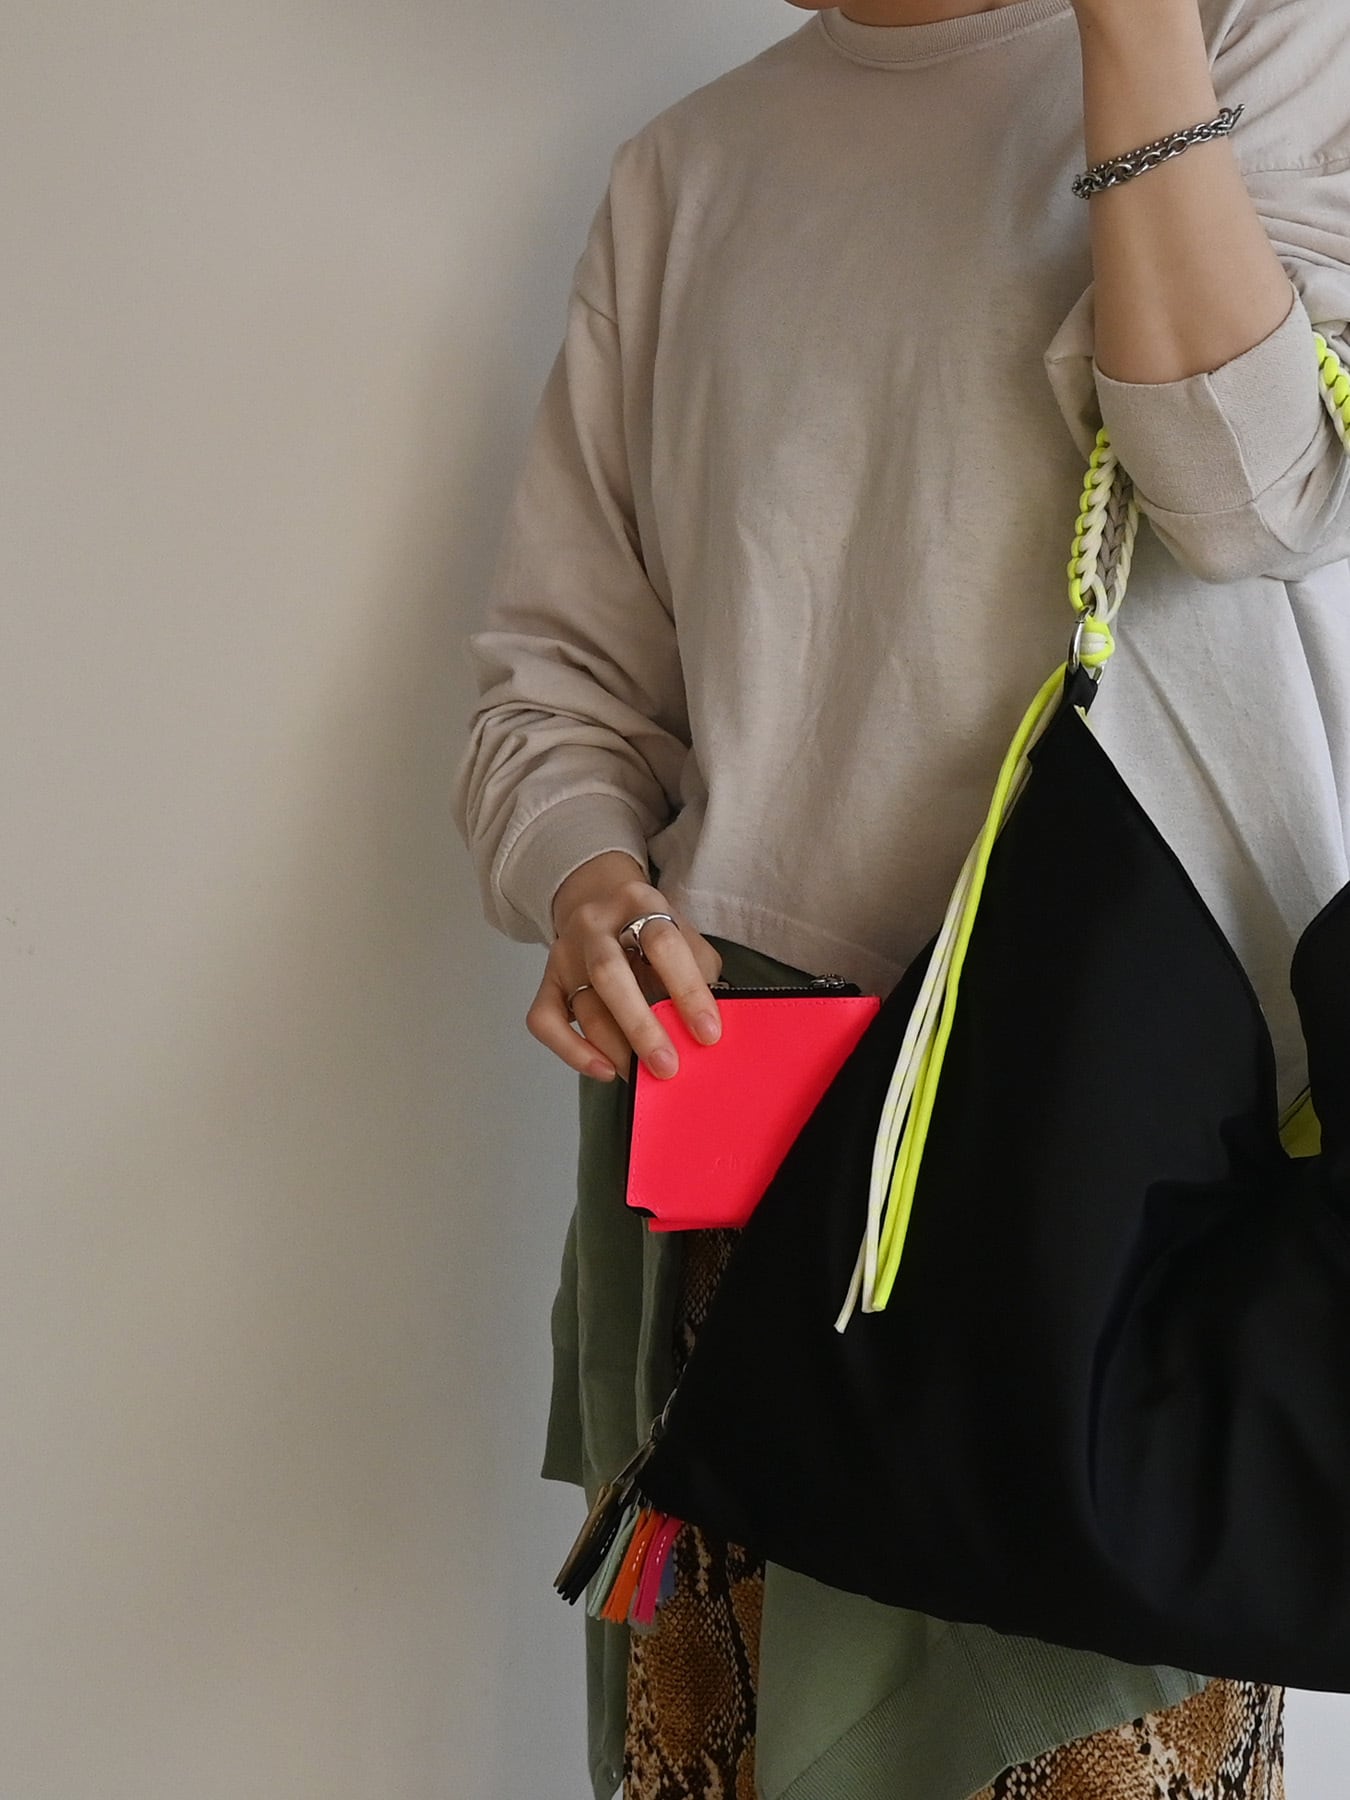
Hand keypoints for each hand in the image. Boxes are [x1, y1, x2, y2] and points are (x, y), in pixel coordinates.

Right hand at [527, 851, 724, 1082]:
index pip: (663, 944)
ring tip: (644, 1076)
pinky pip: (545, 1020)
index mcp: (639, 903)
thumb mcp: (683, 934)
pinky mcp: (548, 980)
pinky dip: (573, 1051)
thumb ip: (698, 973)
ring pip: (584, 1005)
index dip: (687, 990)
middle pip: (610, 974)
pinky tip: (604, 1069)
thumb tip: (706, 1029)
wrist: (600, 901)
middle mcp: (596, 924)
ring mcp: (566, 952)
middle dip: (641, 1027)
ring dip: (616, 1049)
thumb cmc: (649, 930)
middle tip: (667, 1066)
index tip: (708, 1032)